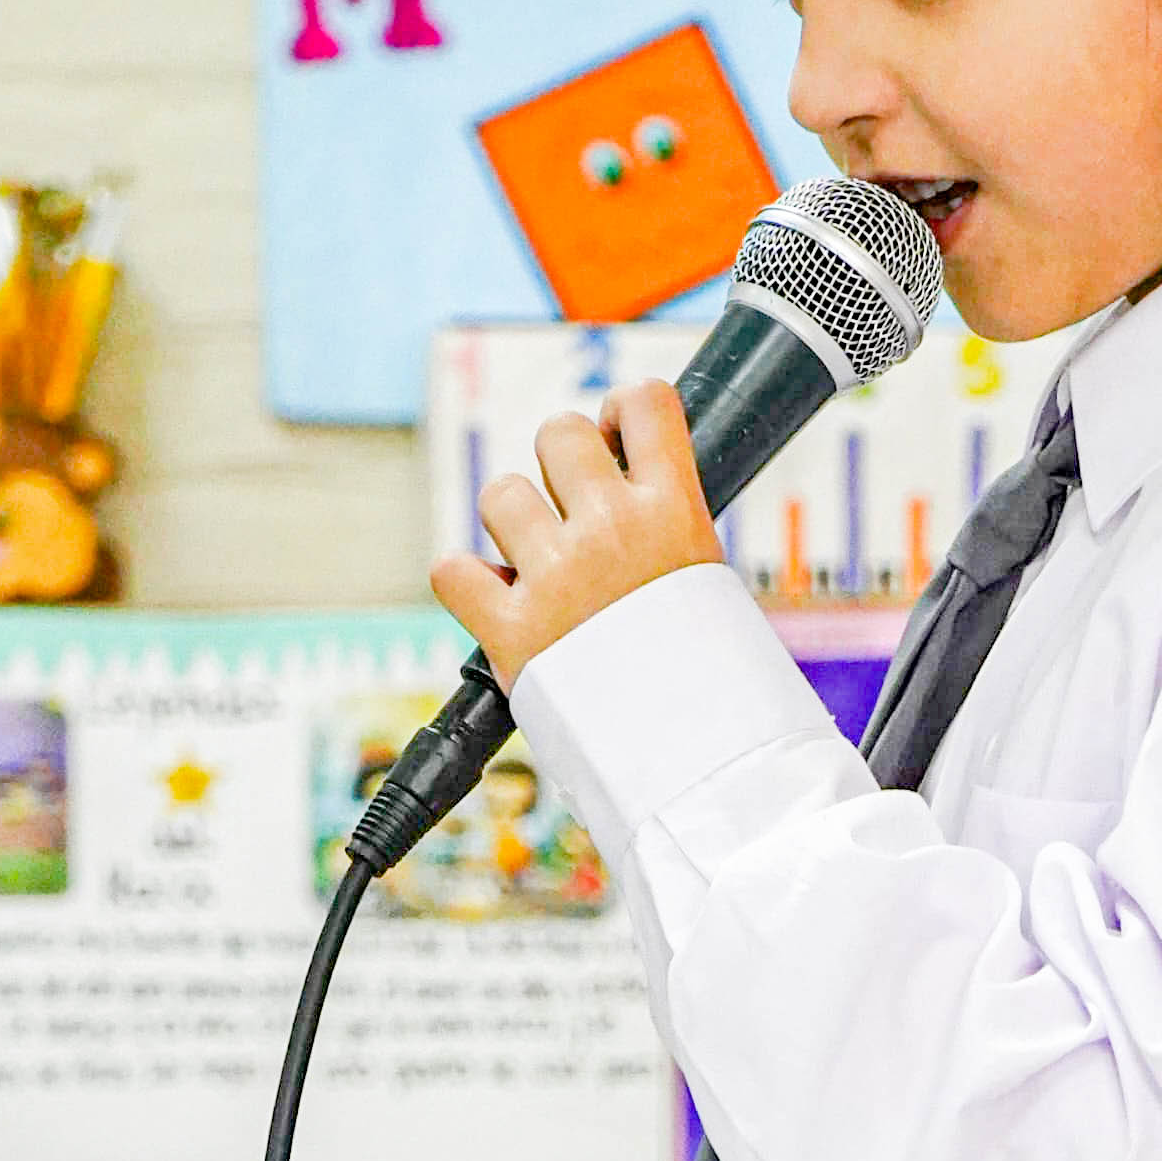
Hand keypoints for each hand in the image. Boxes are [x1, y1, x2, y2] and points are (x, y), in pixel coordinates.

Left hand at [430, 377, 723, 689]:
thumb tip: (619, 479)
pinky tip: (495, 601)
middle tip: (573, 511)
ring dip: (512, 524)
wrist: (693, 755)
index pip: (647, 404)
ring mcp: (558, 577)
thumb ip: (663, 525)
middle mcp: (613, 530)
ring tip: (540, 566)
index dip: (623, 412)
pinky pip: (451, 570)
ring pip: (499, 493)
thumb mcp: (710, 581)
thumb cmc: (706, 674)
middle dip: (558, 466)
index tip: (617, 437)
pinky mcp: (511, 630)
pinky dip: (465, 585)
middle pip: (557, 433)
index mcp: (674, 513)